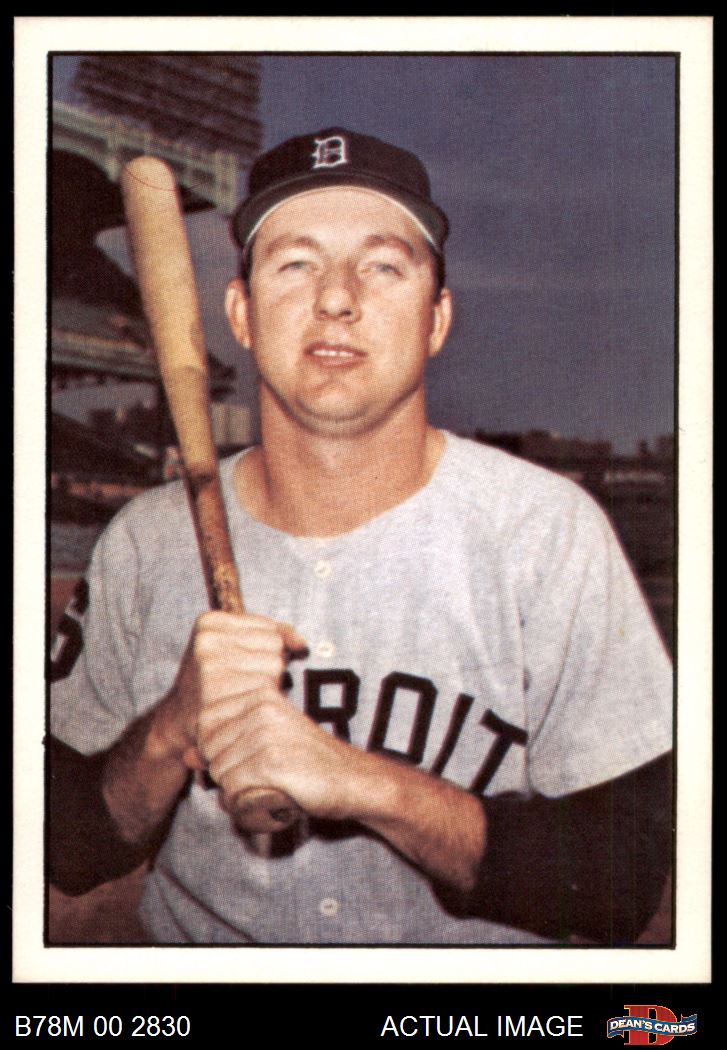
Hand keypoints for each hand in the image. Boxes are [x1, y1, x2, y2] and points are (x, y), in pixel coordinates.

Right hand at [155, 610, 306, 768]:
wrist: (181, 722)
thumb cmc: (217, 684)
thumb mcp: (237, 647)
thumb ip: (273, 635)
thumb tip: (302, 646)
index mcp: (210, 622)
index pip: (269, 628)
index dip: (265, 652)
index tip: (244, 666)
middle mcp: (208, 638)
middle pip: (274, 644)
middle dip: (267, 665)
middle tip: (241, 683)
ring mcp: (212, 663)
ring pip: (275, 664)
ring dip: (268, 682)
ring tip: (241, 693)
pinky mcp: (219, 691)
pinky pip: (268, 685)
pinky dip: (265, 697)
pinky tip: (244, 704)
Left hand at [200, 687, 372, 820]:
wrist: (351, 780)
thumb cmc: (305, 763)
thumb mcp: (263, 747)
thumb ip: (223, 747)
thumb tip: (186, 756)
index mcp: (258, 694)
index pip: (206, 726)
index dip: (220, 753)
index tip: (252, 760)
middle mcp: (260, 708)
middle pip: (210, 751)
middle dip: (230, 773)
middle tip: (265, 776)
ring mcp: (266, 733)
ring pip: (221, 774)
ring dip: (241, 791)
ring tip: (272, 785)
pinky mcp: (271, 762)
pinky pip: (234, 792)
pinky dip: (250, 804)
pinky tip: (276, 797)